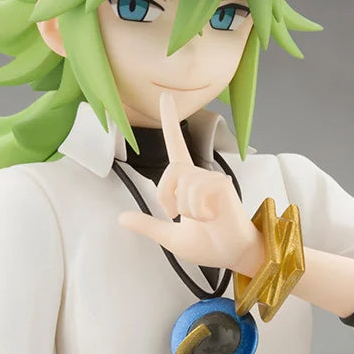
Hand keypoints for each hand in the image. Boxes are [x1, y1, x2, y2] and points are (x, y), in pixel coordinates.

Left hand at [118, 92, 264, 273]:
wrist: (233, 256)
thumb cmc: (208, 245)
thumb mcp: (170, 237)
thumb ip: (147, 226)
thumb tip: (121, 219)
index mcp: (187, 184)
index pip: (176, 147)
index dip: (169, 122)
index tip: (165, 97)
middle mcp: (200, 176)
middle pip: (171, 171)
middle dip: (167, 196)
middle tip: (178, 216)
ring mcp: (213, 179)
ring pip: (184, 185)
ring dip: (187, 209)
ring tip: (203, 219)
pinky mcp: (223, 186)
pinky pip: (197, 192)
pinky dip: (198, 211)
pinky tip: (212, 218)